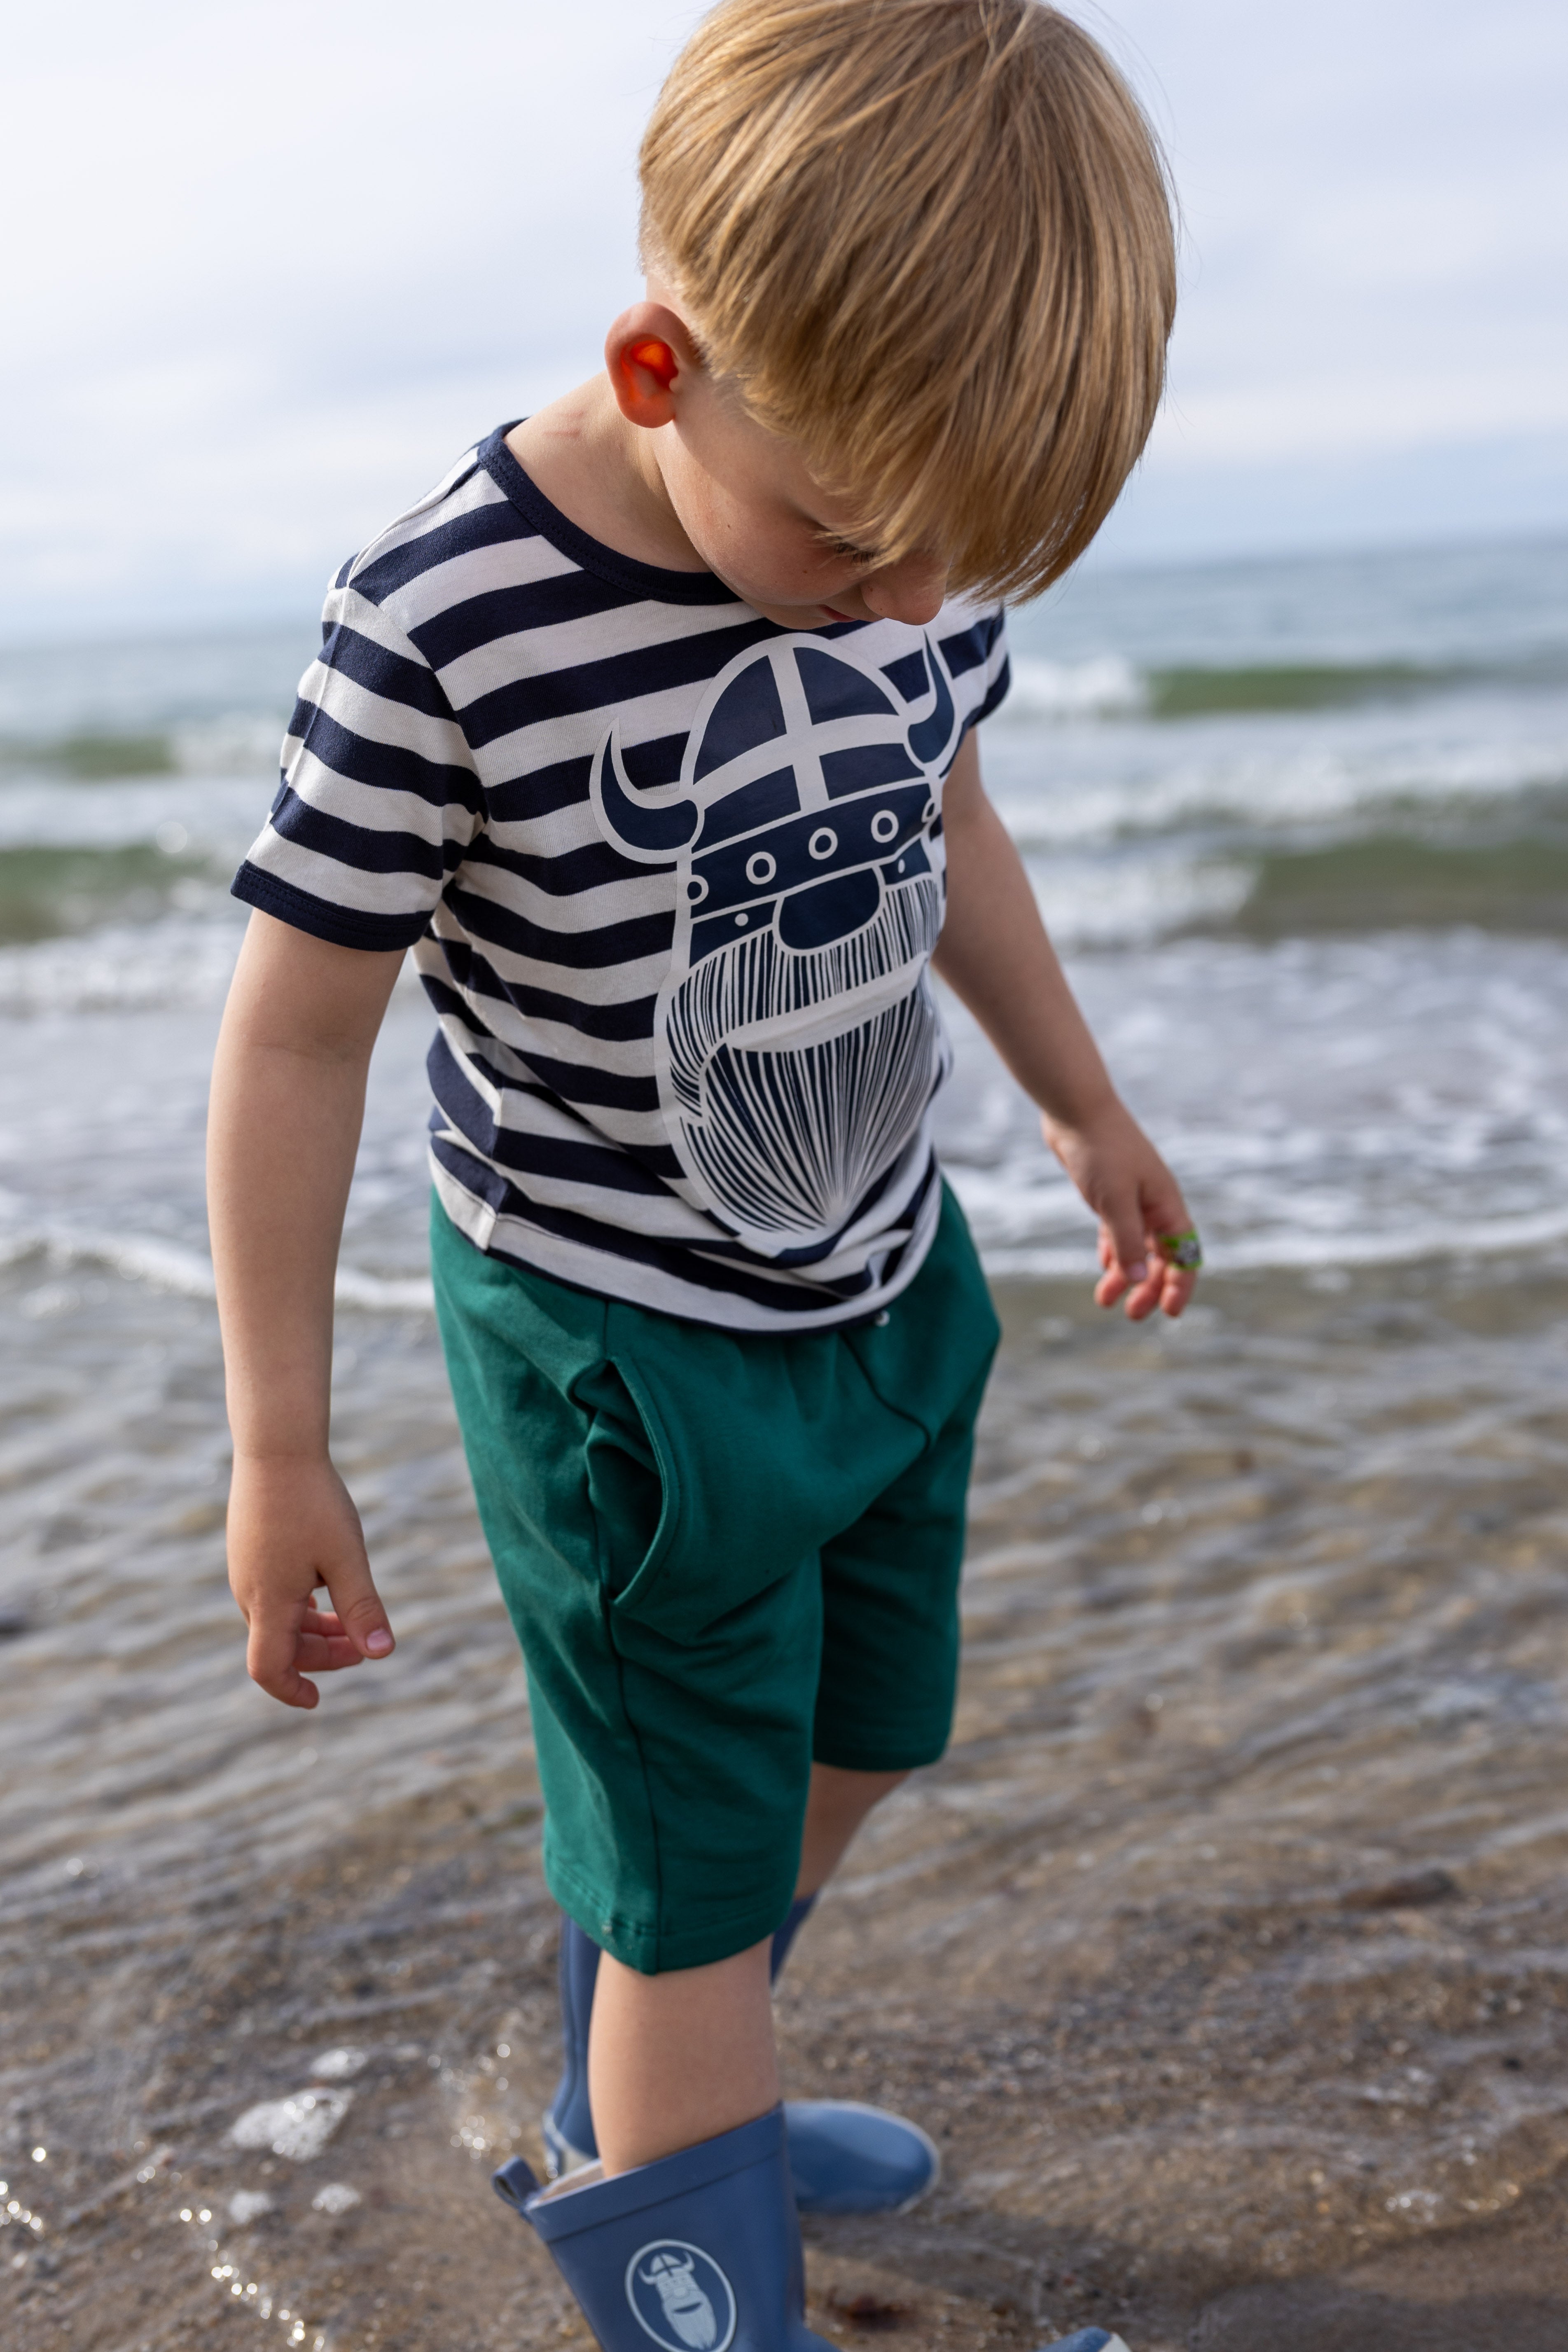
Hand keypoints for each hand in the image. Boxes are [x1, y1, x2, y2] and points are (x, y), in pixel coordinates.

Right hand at [227, 1453, 394, 1708]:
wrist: (276, 1447)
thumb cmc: (313, 1502)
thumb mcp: (347, 1558)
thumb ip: (362, 1608)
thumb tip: (383, 1654)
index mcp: (269, 1602)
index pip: (268, 1669)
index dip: (292, 1690)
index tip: (318, 1700)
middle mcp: (249, 1592)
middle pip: (280, 1646)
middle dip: (322, 1654)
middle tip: (365, 1646)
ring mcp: (246, 1570)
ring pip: (278, 1619)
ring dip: (315, 1629)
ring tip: (353, 1620)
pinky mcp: (250, 1551)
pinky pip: (273, 1594)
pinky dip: (302, 1605)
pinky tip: (327, 1590)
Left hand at [1043, 1098, 1197, 1321]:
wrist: (1075, 1110)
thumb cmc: (1101, 1150)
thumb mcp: (1115, 1200)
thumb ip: (1128, 1241)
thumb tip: (1141, 1281)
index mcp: (1166, 1206)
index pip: (1184, 1254)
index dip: (1180, 1285)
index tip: (1170, 1313)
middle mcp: (1154, 1205)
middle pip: (1161, 1257)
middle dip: (1149, 1288)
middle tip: (1132, 1315)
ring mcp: (1132, 1199)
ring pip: (1135, 1248)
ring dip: (1125, 1275)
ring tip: (1105, 1300)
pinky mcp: (1108, 1194)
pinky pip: (1117, 1232)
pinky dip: (1112, 1251)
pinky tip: (1103, 1267)